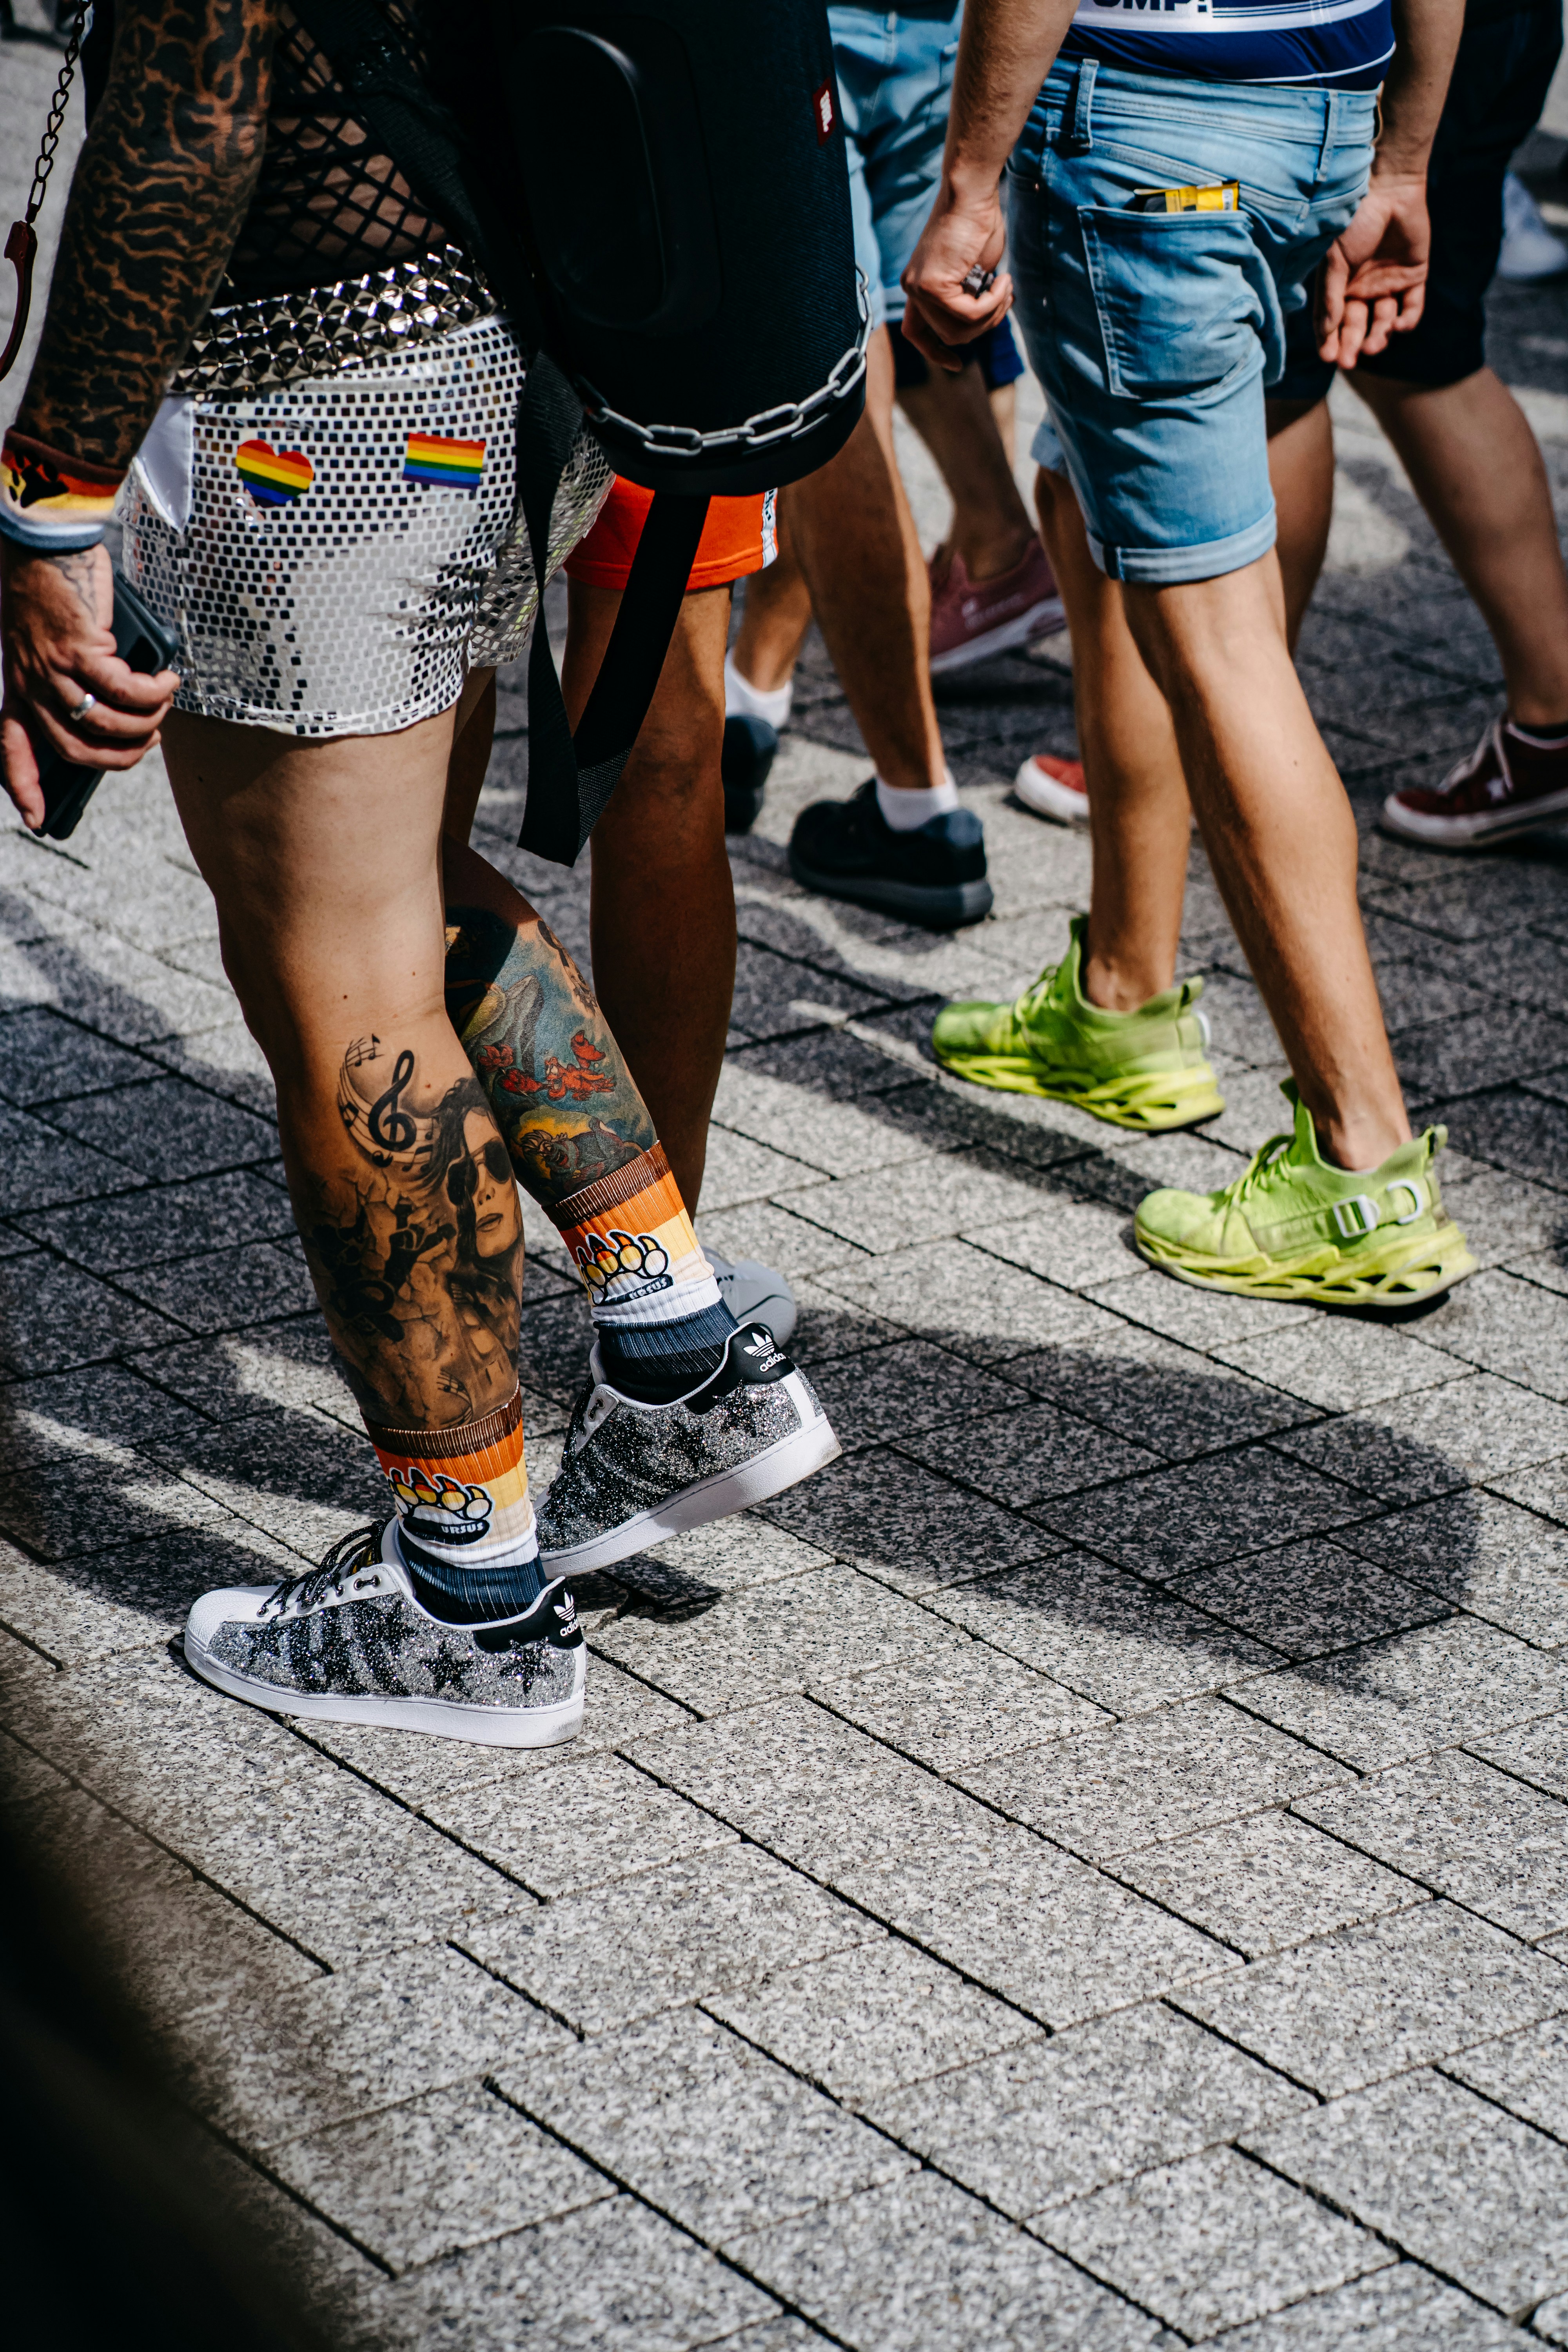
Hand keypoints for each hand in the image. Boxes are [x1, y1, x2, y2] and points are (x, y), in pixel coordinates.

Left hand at [0, 539, 178, 828]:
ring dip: (145, 723)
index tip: (36, 819)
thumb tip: (116, 714)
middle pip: (75, 749)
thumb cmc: (54, 587)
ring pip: (105, 724)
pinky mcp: (79, 648)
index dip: (23, 787)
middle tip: (149, 742)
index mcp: (17, 685)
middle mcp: (30, 682)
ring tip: (164, 704)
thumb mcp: (53, 643)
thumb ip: (73, 680)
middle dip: (121, 757)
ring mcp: (52, 667)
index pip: (11, 748)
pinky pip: (125, 690)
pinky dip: (153, 691)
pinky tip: (166, 678)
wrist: (46, 540)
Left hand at [900, 181, 1013, 369]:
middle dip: (984, 325)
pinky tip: (1003, 282)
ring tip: (1005, 287)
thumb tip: (981, 322)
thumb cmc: (978, 223)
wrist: (973, 194)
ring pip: (960, 330)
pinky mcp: (932, 285)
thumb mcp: (973, 270)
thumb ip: (970, 298)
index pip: (916, 331)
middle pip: (949, 336)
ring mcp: (919, 287)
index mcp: (918, 284)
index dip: (934, 352)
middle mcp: (912, 288)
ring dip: (992, 314)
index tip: (955, 364)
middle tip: (1004, 298)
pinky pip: (969, 315)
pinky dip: (993, 304)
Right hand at [1316, 170, 1430, 369]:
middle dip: (1353, 344)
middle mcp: (1362, 289)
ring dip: (1378, 336)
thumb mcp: (1335, 260)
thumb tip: (1324, 333)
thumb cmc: (1355, 220)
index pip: (1332, 322)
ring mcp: (1389, 284)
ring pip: (1383, 322)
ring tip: (1376, 344)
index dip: (1330, 341)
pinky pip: (1411, 307)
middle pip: (1357, 326)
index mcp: (1339, 286)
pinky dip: (1406, 320)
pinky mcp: (1414, 277)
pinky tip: (1398, 325)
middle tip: (1350, 361)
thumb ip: (1330, 297)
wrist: (1391, 188)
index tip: (1330, 358)